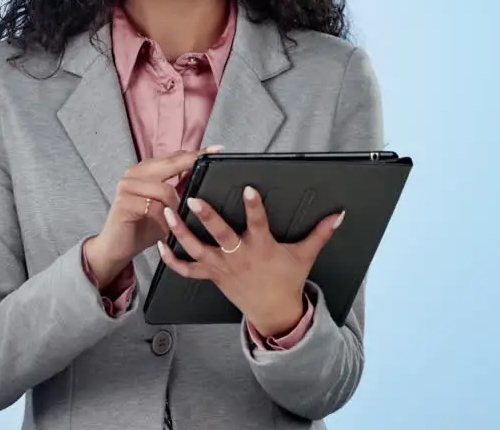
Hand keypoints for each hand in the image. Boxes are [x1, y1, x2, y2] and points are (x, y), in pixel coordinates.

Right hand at [84, 146, 222, 287]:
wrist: (116, 247)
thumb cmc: (143, 226)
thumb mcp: (166, 207)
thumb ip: (179, 190)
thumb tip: (204, 179)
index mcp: (144, 170)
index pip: (173, 157)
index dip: (195, 154)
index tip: (217, 149)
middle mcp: (134, 173)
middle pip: (170, 164)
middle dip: (192, 165)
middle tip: (212, 162)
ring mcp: (127, 186)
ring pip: (165, 190)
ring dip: (176, 207)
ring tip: (179, 220)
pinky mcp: (124, 202)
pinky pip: (154, 208)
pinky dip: (165, 220)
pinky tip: (167, 229)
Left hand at [157, 185, 342, 336]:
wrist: (274, 312)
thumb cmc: (287, 280)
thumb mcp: (305, 255)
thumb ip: (320, 233)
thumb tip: (340, 214)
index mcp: (262, 248)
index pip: (258, 223)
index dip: (254, 206)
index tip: (248, 187)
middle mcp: (239, 257)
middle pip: (221, 235)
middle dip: (207, 217)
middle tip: (194, 198)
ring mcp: (222, 267)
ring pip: (197, 250)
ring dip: (180, 232)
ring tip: (167, 212)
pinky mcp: (211, 276)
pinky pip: (187, 271)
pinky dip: (171, 260)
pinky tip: (159, 245)